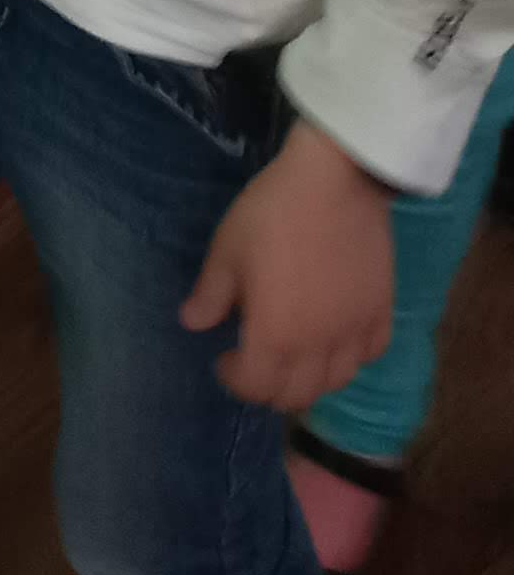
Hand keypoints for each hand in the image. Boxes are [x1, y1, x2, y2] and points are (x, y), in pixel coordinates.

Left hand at [180, 120, 392, 409]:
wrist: (336, 179)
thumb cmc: (273, 212)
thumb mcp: (228, 249)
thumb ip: (210, 294)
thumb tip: (192, 323)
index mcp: (275, 336)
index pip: (255, 386)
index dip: (234, 378)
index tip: (224, 357)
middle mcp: (318, 348)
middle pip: (296, 396)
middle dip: (269, 387)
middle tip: (256, 360)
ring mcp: (354, 332)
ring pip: (335, 382)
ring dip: (311, 379)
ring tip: (295, 353)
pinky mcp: (382, 312)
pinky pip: (370, 354)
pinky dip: (351, 357)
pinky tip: (338, 337)